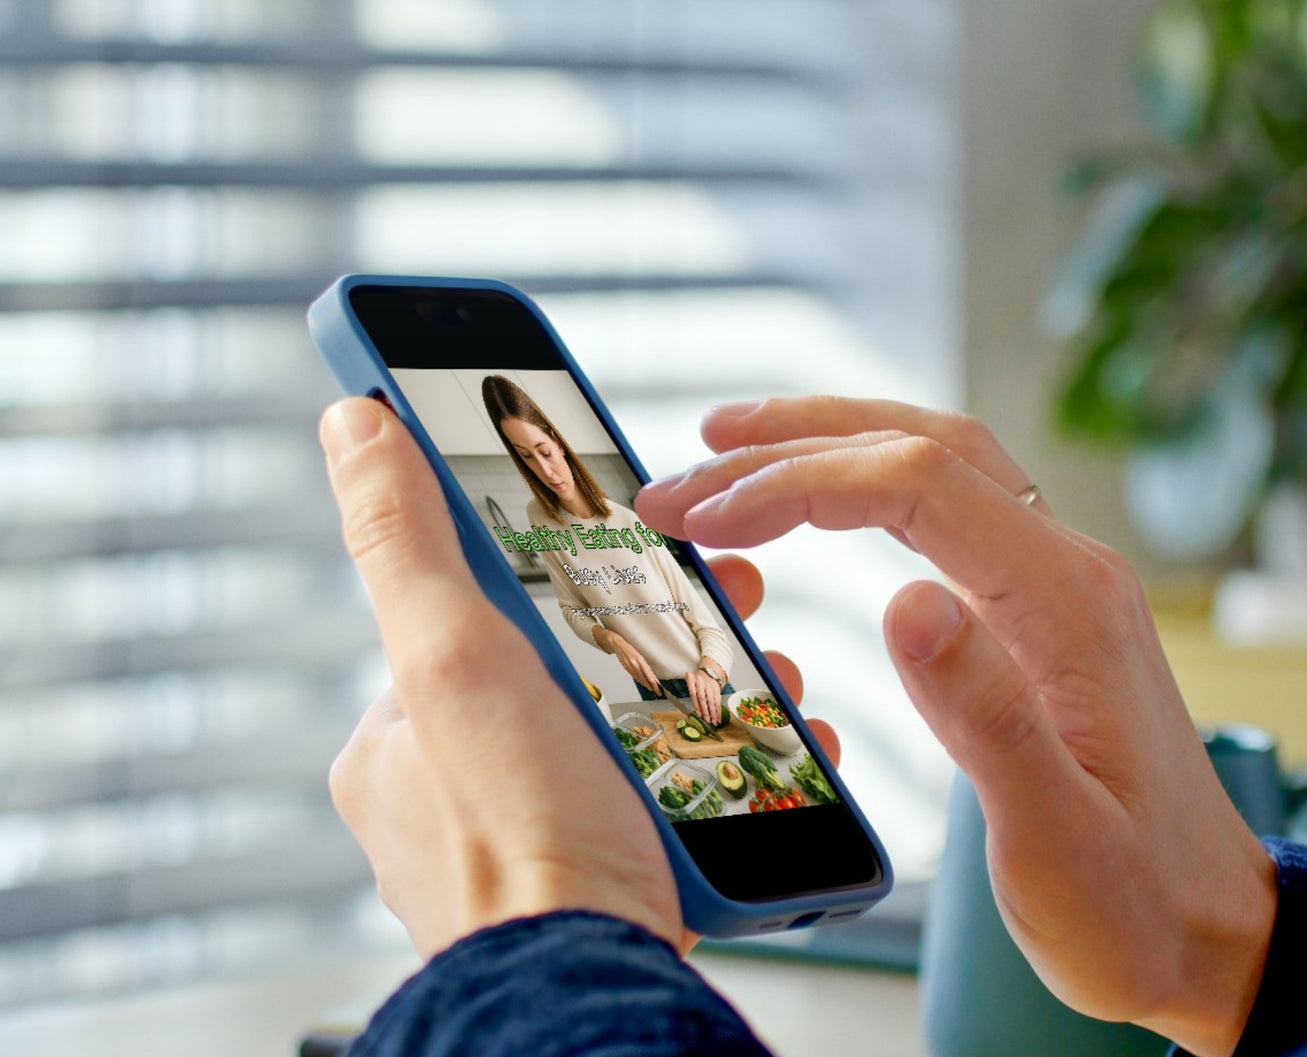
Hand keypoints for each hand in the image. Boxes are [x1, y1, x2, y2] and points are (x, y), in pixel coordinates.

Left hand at [319, 398, 833, 958]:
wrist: (598, 989)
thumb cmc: (519, 838)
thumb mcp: (450, 658)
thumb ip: (406, 539)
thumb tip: (354, 422)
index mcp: (401, 740)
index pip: (481, 612)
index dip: (564, 559)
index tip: (635, 528)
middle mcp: (457, 793)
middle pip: (571, 664)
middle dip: (658, 623)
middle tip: (730, 595)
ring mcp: (533, 836)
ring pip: (629, 727)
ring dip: (705, 690)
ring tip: (770, 669)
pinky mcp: (604, 876)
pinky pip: (666, 795)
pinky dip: (721, 761)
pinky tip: (771, 747)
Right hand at [635, 396, 1275, 1056]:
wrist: (1210, 933)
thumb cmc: (1133, 905)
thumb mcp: (1054, 837)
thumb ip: (985, 718)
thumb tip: (904, 601)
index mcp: (1067, 605)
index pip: (918, 484)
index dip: (799, 483)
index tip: (707, 516)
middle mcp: (1068, 570)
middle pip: (924, 445)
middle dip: (794, 444)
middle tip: (687, 473)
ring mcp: (1057, 585)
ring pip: (938, 461)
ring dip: (831, 441)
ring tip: (731, 445)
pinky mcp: (1041, 612)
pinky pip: (948, 510)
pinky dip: (868, 482)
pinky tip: (820, 496)